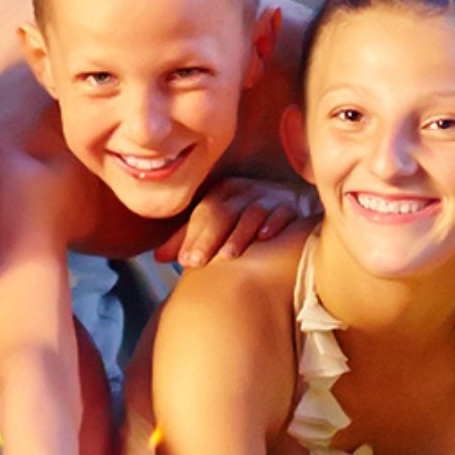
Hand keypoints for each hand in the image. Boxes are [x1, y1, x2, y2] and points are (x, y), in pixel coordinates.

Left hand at [160, 177, 314, 270]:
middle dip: (208, 238)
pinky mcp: (293, 205)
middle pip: (223, 212)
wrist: (296, 204)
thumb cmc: (248, 221)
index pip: (204, 212)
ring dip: (239, 234)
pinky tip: (265, 237)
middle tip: (196, 263)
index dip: (192, 235)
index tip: (183, 261)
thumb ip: (191, 239)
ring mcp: (270, 196)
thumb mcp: (219, 224)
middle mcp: (245, 192)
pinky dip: (275, 224)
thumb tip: (158, 257)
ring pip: (251, 213)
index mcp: (224, 193)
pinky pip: (284, 212)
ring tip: (228, 256)